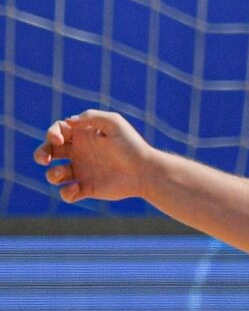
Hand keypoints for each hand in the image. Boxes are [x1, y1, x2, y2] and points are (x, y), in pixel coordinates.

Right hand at [33, 109, 154, 202]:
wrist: (146, 171)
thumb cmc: (132, 145)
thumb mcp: (114, 123)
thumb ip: (91, 117)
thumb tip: (68, 122)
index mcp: (83, 136)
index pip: (57, 131)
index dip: (51, 134)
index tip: (58, 139)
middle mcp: (79, 153)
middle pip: (48, 152)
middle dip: (40, 154)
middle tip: (44, 158)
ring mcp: (82, 172)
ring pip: (54, 174)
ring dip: (52, 174)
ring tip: (64, 172)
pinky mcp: (86, 188)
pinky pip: (67, 194)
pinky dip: (66, 192)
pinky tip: (77, 187)